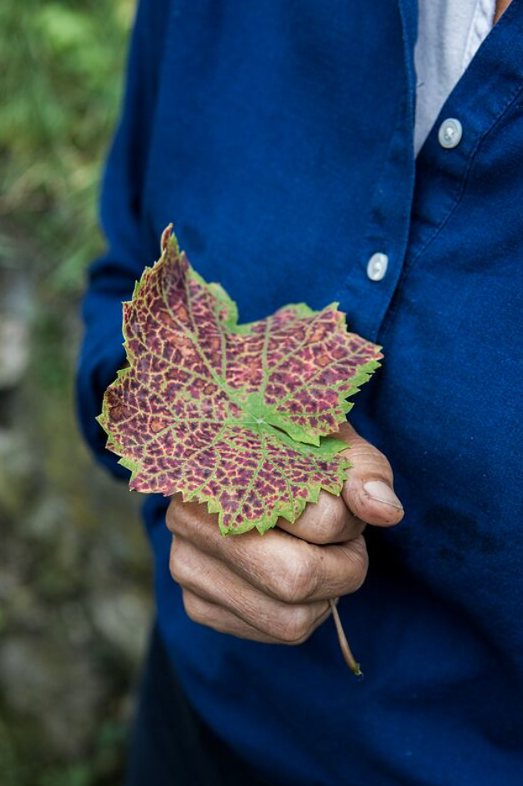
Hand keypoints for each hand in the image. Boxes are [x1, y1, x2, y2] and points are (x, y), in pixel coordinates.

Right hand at [166, 422, 403, 643]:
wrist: (238, 457)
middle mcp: (192, 517)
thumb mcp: (332, 441)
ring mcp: (187, 564)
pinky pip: (271, 633)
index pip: (320, 519)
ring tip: (317, 556)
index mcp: (229, 466)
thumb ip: (363, 469)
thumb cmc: (292, 449)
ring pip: (288, 620)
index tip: (344, 505)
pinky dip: (301, 611)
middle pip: (297, 580)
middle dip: (343, 568)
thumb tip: (384, 511)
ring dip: (325, 595)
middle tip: (342, 543)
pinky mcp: (196, 602)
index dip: (349, 521)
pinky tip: (290, 573)